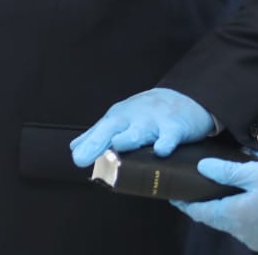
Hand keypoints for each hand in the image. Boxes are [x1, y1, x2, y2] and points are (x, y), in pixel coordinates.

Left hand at [70, 88, 214, 166]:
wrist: (183, 98)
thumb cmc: (147, 114)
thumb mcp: (121, 120)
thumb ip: (98, 135)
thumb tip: (74, 148)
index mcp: (117, 119)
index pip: (99, 132)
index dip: (88, 145)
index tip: (77, 159)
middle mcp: (131, 119)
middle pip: (112, 128)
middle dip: (97, 141)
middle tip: (83, 157)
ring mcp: (152, 122)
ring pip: (139, 132)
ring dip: (128, 138)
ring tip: (118, 145)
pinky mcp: (174, 127)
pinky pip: (169, 136)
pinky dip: (165, 143)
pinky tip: (161, 151)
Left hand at [176, 158, 257, 254]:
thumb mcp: (256, 172)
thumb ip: (226, 171)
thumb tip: (202, 168)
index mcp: (234, 215)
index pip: (200, 212)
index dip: (186, 203)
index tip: (176, 196)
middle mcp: (243, 233)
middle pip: (216, 218)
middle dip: (205, 206)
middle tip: (198, 192)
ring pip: (234, 225)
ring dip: (228, 212)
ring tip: (225, 195)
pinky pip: (252, 231)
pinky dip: (246, 219)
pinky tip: (252, 206)